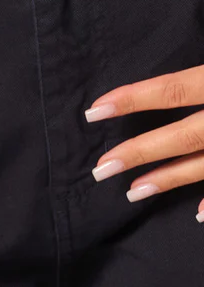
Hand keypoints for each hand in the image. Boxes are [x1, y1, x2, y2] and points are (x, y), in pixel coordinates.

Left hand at [86, 66, 203, 219]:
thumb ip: (201, 72)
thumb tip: (183, 74)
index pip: (172, 91)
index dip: (132, 100)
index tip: (93, 111)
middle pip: (180, 137)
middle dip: (138, 153)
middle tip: (100, 170)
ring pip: (202, 165)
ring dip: (167, 180)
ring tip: (132, 193)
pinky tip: (197, 214)